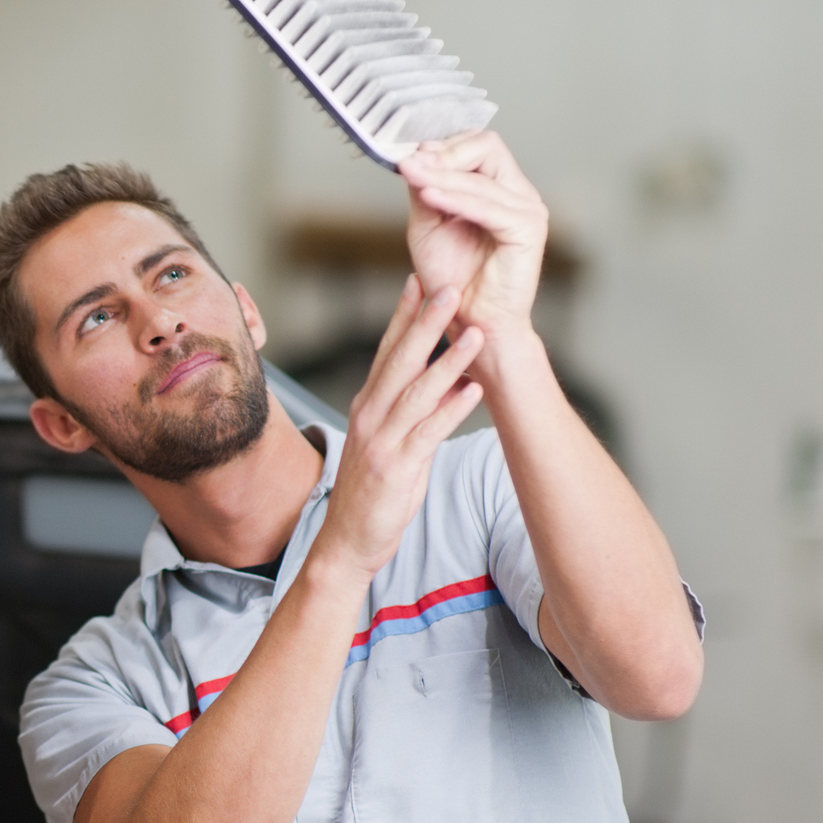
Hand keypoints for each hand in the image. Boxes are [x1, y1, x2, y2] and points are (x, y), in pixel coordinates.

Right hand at [314, 277, 486, 579]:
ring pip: (417, 392)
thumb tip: (447, 379)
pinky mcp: (396, 467)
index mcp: (367, 406)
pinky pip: (428, 433)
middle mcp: (370, 416)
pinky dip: (451, 410)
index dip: (403, 315)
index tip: (419, 281)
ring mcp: (381, 441)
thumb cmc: (371, 492)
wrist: (346, 541)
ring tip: (475, 334)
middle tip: (448, 288)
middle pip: (400, 361)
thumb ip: (410, 409)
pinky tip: (473, 391)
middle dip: (425, 322)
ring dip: (449, 360)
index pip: (385, 351)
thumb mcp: (386, 442)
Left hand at [399, 130, 548, 341]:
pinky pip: (488, 206)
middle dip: (444, 153)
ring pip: (482, 176)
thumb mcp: (428, 225)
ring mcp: (528, 209)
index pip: (477, 143)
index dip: (442, 145)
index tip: (408, 154)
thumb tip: (416, 156)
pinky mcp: (528, 230)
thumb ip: (425, 190)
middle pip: (488, 146)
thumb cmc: (452, 279)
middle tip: (410, 162)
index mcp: (499, 188)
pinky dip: (455, 198)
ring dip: (440, 174)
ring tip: (410, 174)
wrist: (470, 322)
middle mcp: (518, 193)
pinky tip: (428, 195)